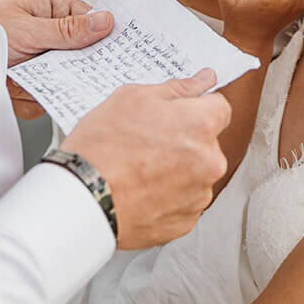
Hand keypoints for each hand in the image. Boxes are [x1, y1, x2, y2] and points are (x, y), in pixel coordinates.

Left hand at [0, 0, 113, 120]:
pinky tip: (14, 88)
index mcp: (49, 9)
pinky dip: (29, 98)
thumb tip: (105, 21)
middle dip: (70, 65)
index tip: (114, 46)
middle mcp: (47, 35)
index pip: (86, 19)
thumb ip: (69, 30)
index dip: (100, 33)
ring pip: (62, 80)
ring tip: (24, 74)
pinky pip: (44, 99)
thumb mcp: (30, 28)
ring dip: (45, 82)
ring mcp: (38, 62)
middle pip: (79, 54)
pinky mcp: (29, 86)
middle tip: (65, 67)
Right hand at [61, 70, 230, 248]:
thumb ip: (176, 89)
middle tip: (148, 142)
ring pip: (196, 174)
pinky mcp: (185, 222)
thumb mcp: (132, 99)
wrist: (83, 200)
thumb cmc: (101, 150)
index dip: (197, 108)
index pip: (220, 108)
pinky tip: (141, 189)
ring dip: (177, 170)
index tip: (180, 114)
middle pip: (208, 143)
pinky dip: (168, 196)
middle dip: (185, 140)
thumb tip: (201, 81)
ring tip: (140, 169)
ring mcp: (198, 195)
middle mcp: (209, 162)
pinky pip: (184, 202)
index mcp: (200, 126)